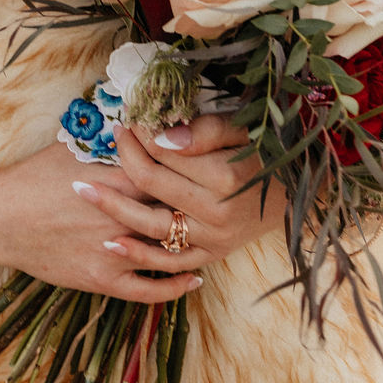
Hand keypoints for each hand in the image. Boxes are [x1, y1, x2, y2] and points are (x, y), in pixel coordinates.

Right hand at [0, 143, 204, 302]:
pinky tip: (194, 277)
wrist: (0, 217)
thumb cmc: (35, 177)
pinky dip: (175, 286)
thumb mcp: (73, 148)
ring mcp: (113, 251)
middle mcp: (120, 215)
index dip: (191, 170)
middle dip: (199, 206)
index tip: (213, 165)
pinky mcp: (103, 279)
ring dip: (194, 243)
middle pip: (174, 211)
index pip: (167, 173)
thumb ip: (110, 138)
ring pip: (167, 250)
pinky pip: (149, 289)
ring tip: (216, 236)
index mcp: (116, 178)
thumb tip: (137, 118)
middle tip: (222, 201)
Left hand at [74, 114, 284, 262]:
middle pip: (151, 184)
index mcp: (225, 178)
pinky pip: (169, 262)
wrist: (300, 194)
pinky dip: (139, 256)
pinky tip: (111, 243)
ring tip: (81, 190)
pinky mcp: (211, 256)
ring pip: (151, 227)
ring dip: (113, 208)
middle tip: (109, 137)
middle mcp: (216, 213)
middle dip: (124, 157)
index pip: (164, 153)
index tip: (128, 119)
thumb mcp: (245, 130)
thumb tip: (162, 138)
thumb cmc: (271, 152)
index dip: (141, 134)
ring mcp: (212, 239)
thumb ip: (205, 131)